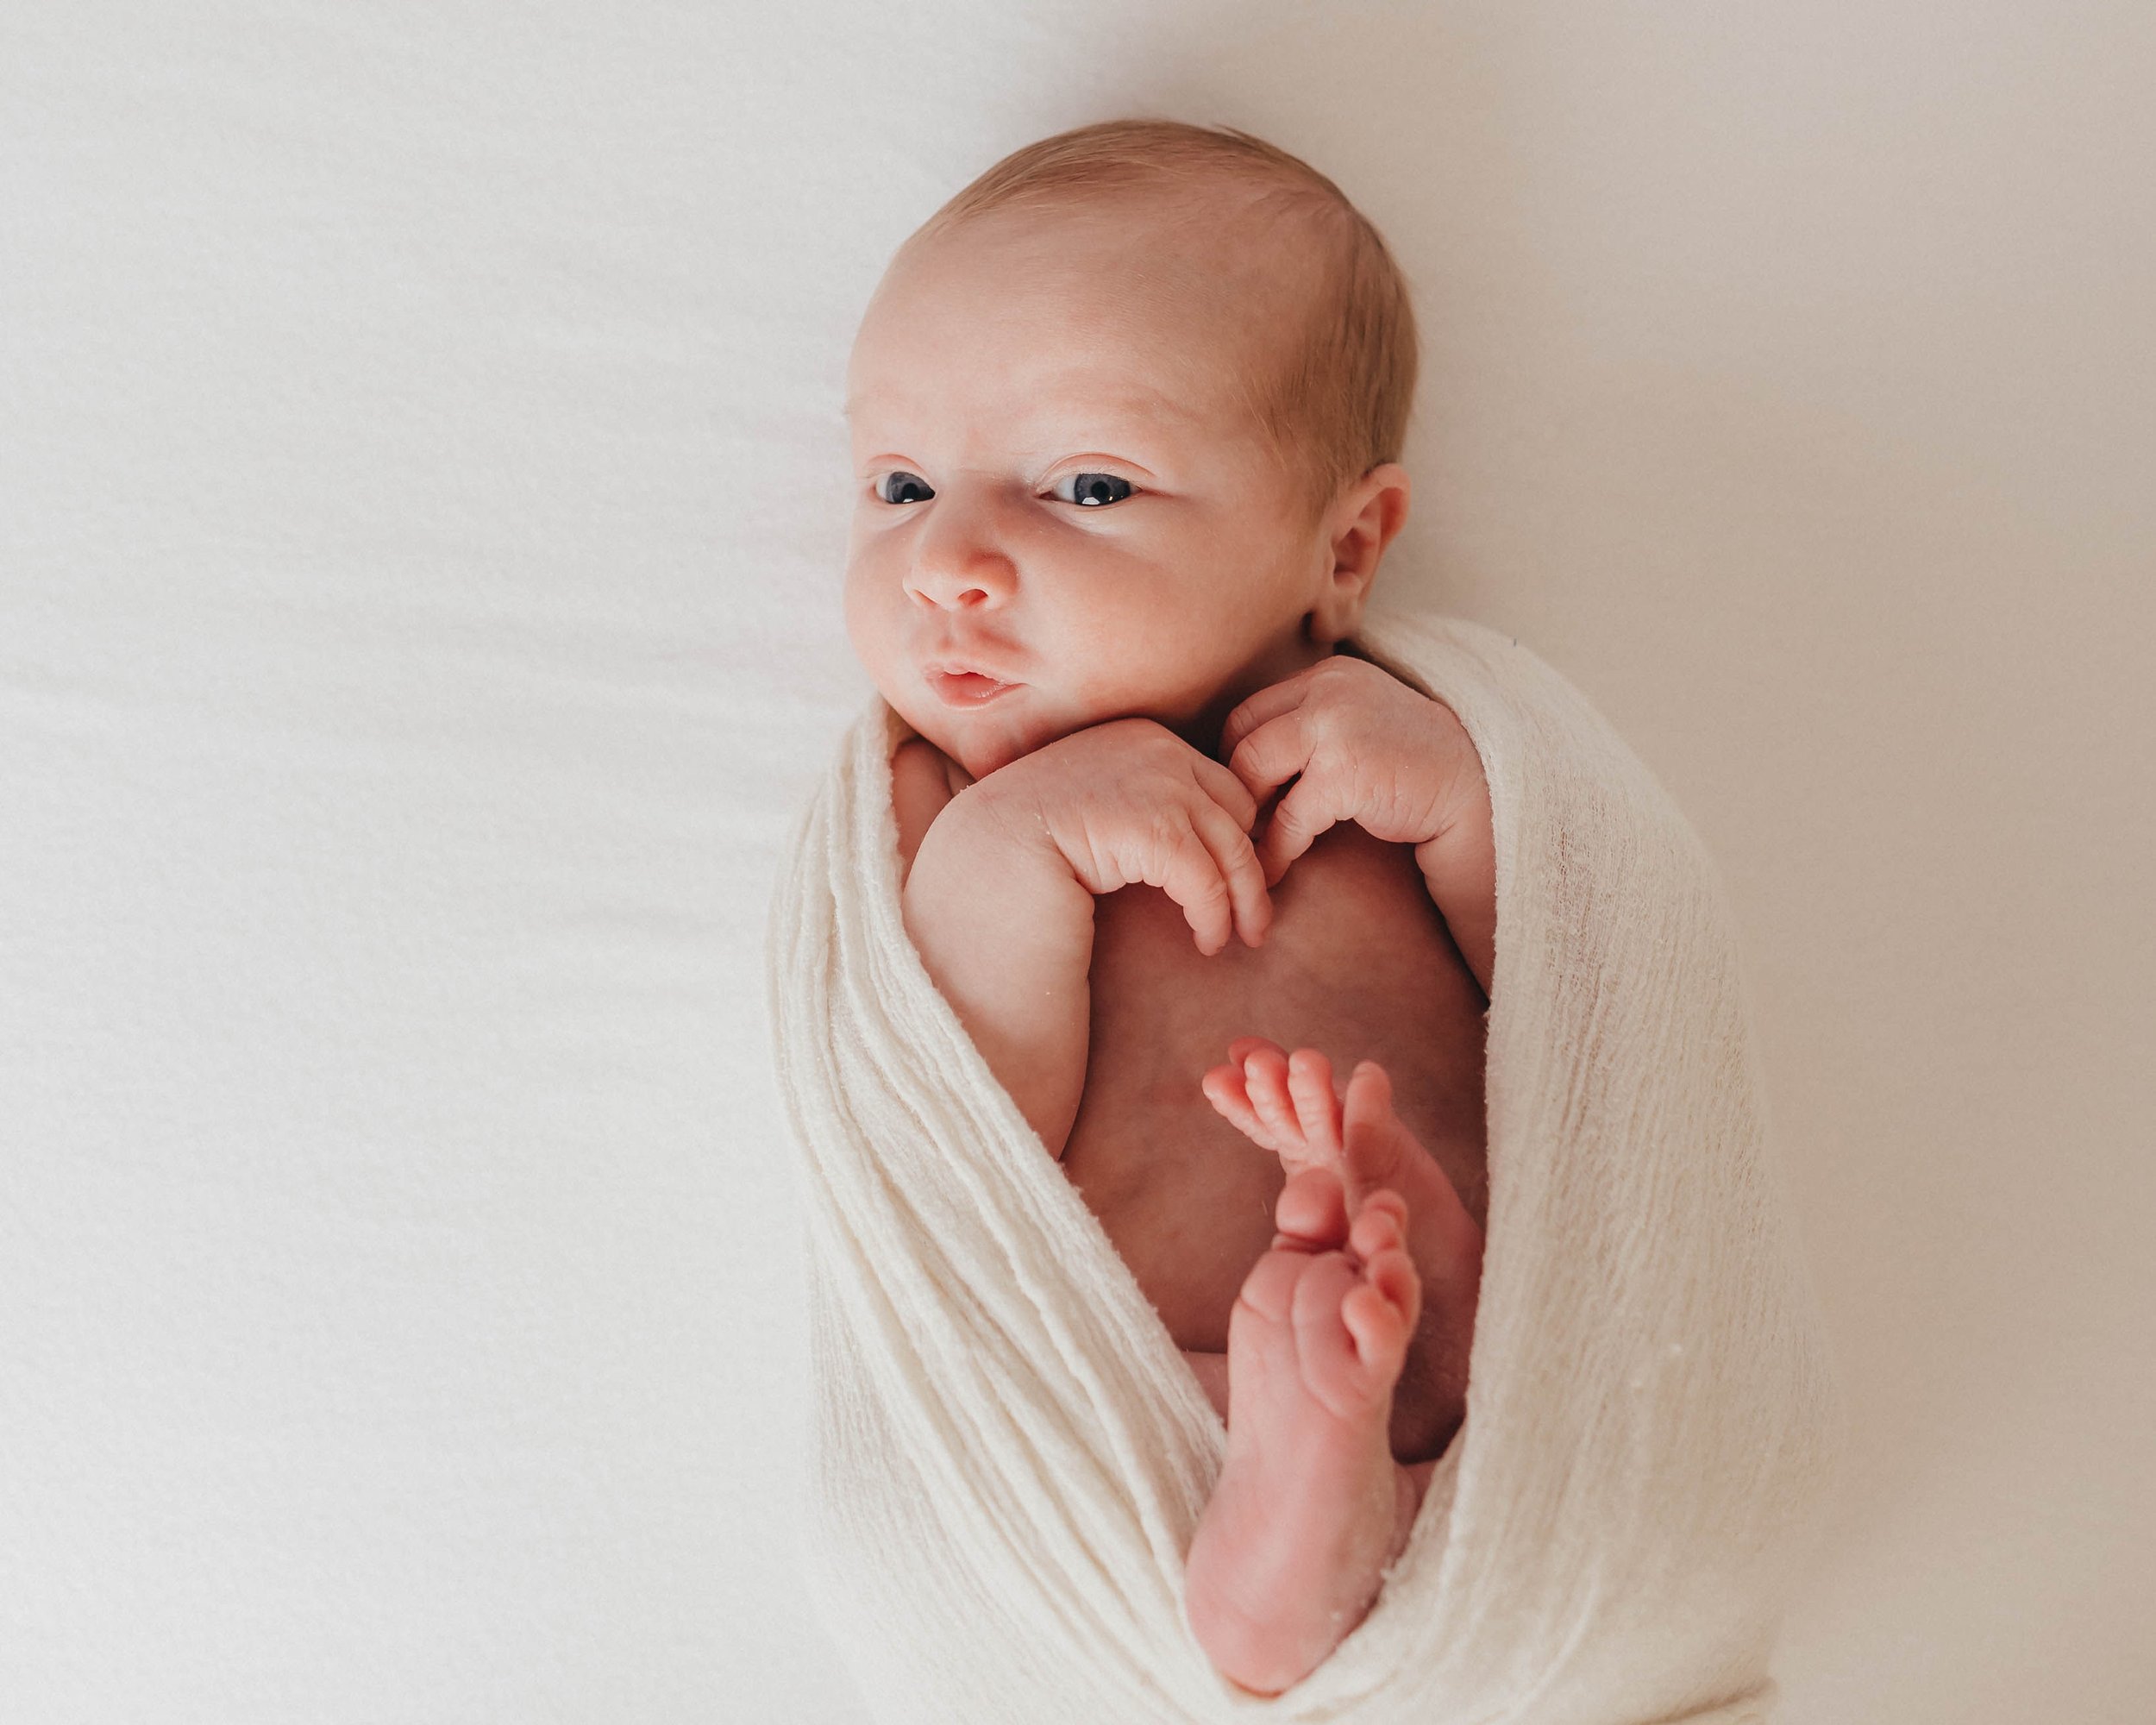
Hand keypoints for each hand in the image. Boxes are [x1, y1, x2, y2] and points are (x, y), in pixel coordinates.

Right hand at [974, 716, 1272, 954]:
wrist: (979, 861)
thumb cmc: (1030, 847)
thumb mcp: (1096, 804)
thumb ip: (1141, 800)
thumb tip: (1202, 832)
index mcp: (1140, 736)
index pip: (1219, 782)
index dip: (1237, 834)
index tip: (1236, 877)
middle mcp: (1155, 748)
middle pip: (1239, 810)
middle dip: (1251, 865)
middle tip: (1253, 914)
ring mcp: (1156, 783)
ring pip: (1233, 848)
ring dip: (1243, 901)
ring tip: (1239, 936)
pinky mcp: (1152, 827)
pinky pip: (1207, 880)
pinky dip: (1213, 917)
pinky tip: (1204, 941)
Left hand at [1220, 655, 1486, 887]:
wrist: (1473, 791)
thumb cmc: (1409, 766)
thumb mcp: (1356, 724)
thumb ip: (1308, 727)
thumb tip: (1240, 769)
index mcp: (1328, 676)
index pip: (1250, 713)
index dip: (1235, 759)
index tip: (1241, 799)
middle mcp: (1328, 691)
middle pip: (1243, 738)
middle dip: (1235, 790)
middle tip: (1238, 828)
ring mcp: (1336, 728)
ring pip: (1253, 771)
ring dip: (1246, 819)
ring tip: (1248, 851)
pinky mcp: (1345, 774)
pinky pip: (1288, 817)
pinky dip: (1275, 850)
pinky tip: (1274, 871)